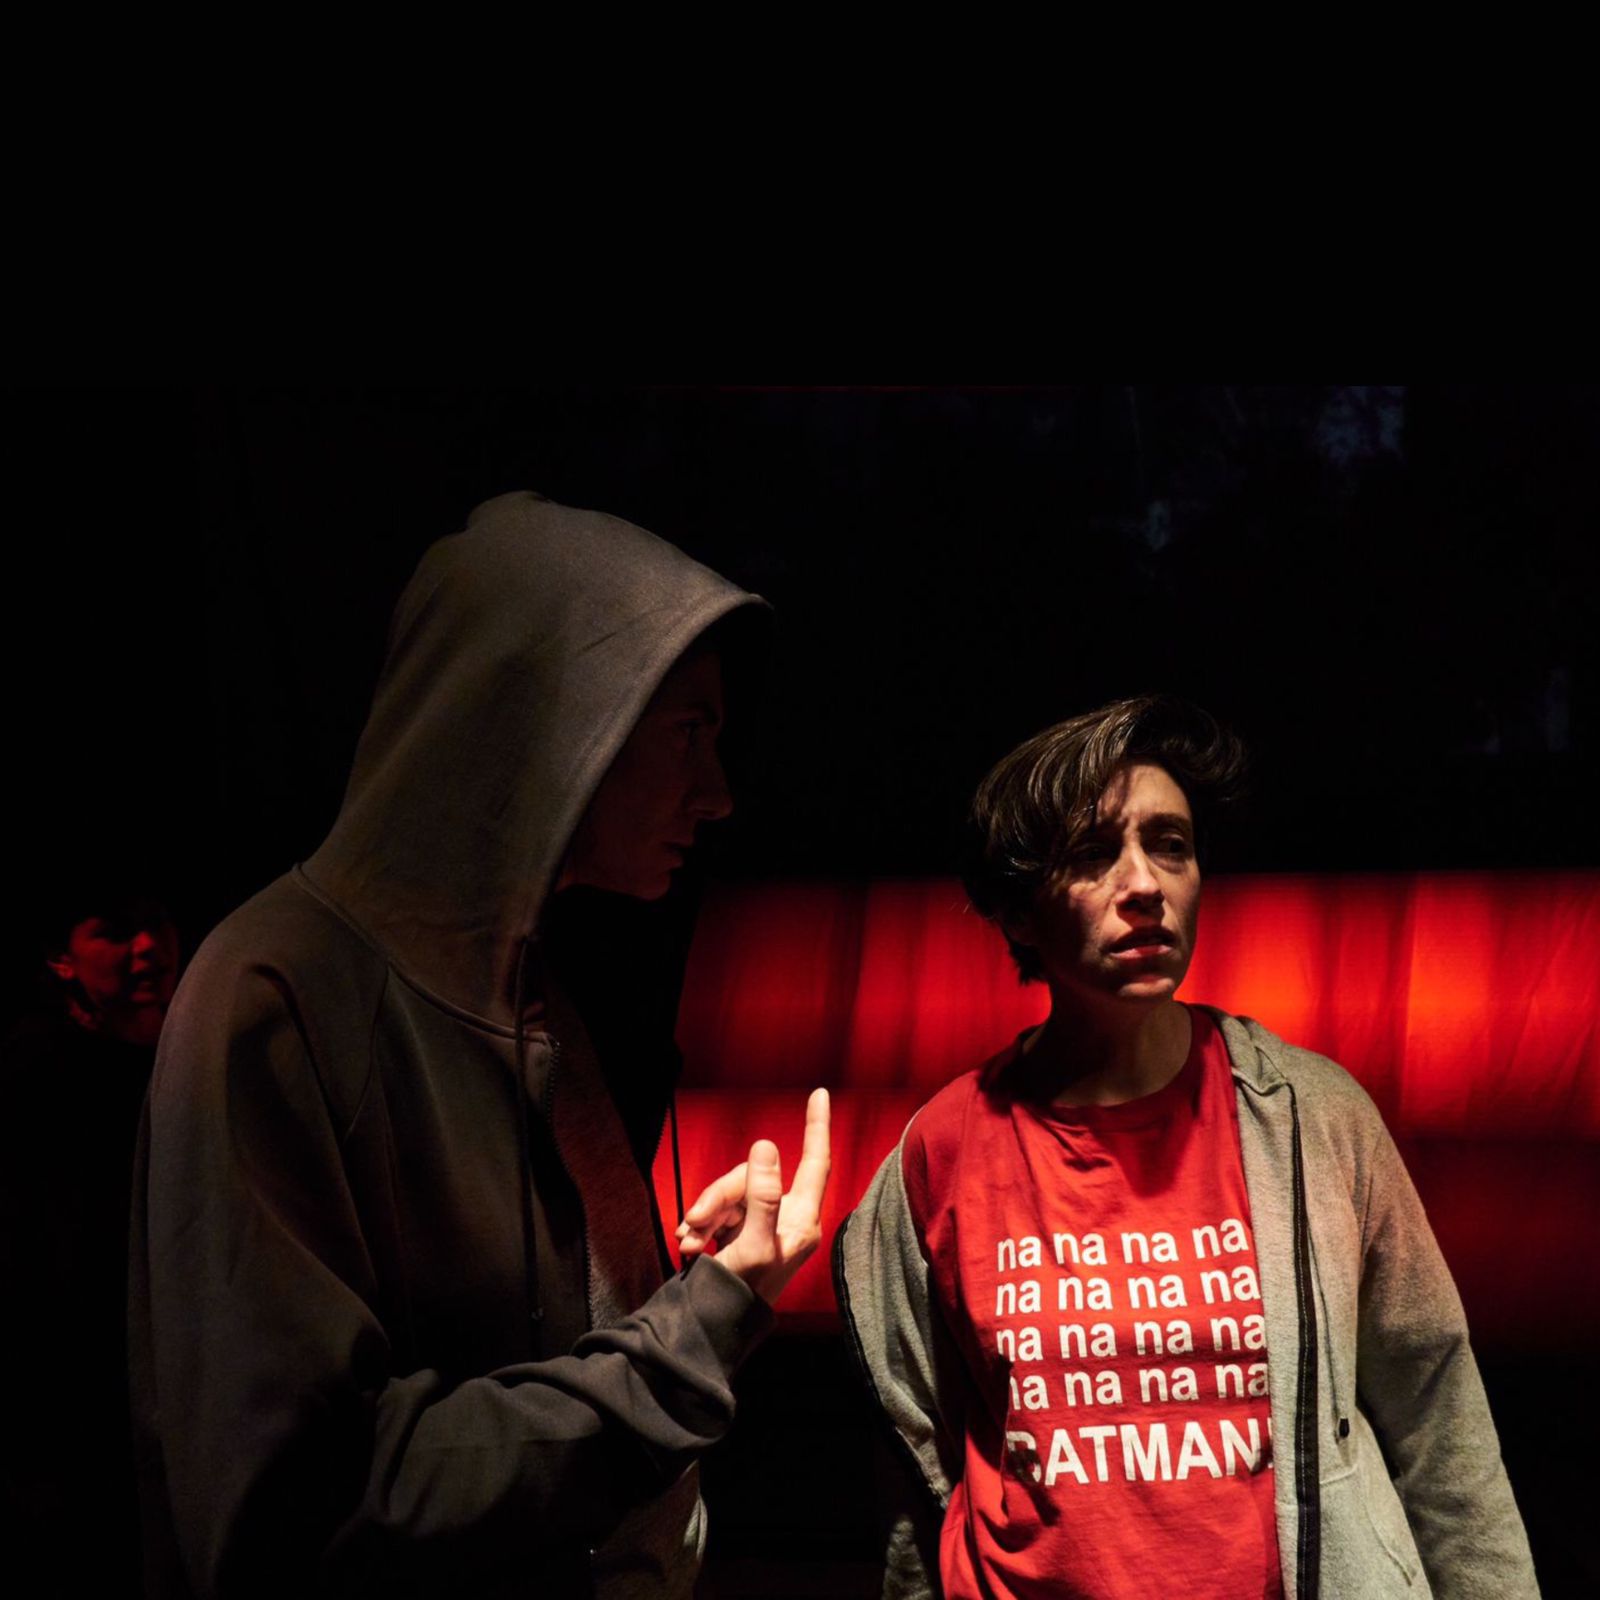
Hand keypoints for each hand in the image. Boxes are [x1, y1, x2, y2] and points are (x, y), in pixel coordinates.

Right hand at [675, 1088, 830, 1305]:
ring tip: (690, 1238)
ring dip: (705, 1211)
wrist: (712, 1325)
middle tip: (696, 1222)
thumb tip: (767, 1146)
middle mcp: (785, 1217)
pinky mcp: (738, 1230)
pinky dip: (700, 1221)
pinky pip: (718, 1206)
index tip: (820, 1093)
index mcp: (801, 1219)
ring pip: (730, 1190)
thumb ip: (761, 1196)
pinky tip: (688, 1241)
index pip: (815, 1162)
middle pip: (753, 1175)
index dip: (817, 1127)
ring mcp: (761, 1223)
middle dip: (719, 1194)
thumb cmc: (742, 1292)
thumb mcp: (753, 1245)